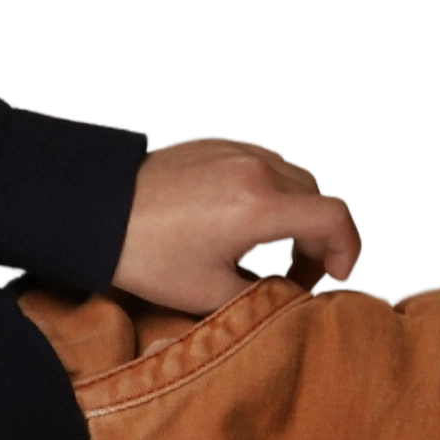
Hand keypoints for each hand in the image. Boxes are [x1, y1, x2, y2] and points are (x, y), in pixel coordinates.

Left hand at [108, 131, 363, 318]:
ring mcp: (235, 151)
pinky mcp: (215, 144)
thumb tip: (293, 294)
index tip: (333, 277)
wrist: (93, 213)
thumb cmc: (145, 256)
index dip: (346, 251)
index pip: (334, 218)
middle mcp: (254, 170)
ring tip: (277, 247)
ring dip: (298, 211)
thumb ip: (264, 295)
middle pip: (317, 198)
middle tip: (301, 272)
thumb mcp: (208, 293)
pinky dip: (272, 191)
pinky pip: (263, 163)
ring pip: (294, 177)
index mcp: (258, 206)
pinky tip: (249, 220)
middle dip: (320, 237)